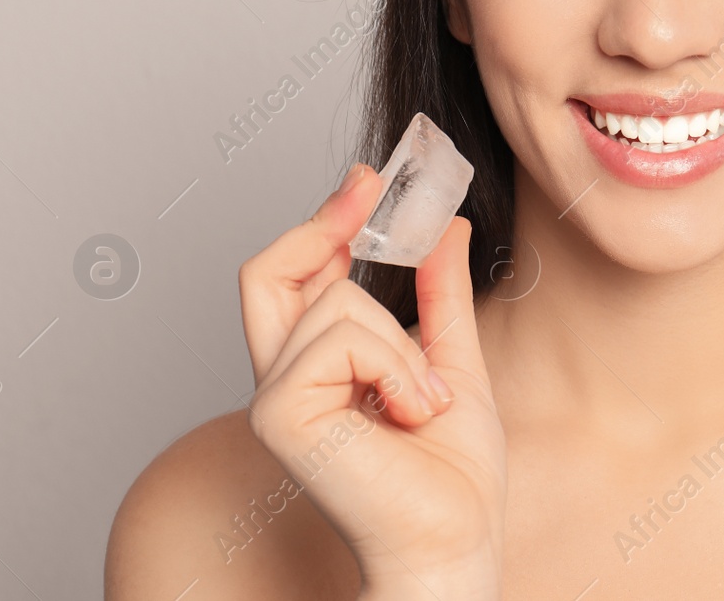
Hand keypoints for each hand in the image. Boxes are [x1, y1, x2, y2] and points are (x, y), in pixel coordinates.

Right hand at [238, 164, 506, 598]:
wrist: (455, 541)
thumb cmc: (451, 476)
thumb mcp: (454, 361)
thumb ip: (439, 296)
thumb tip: (444, 225)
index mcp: (316, 369)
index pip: (292, 277)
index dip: (323, 220)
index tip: (369, 181)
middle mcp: (282, 379)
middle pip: (268, 269)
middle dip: (326, 220)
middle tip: (373, 187)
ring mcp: (274, 398)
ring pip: (338, 301)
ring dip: (404, 346)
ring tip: (424, 402)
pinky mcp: (279, 415)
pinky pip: (341, 338)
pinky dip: (395, 367)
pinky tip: (411, 414)